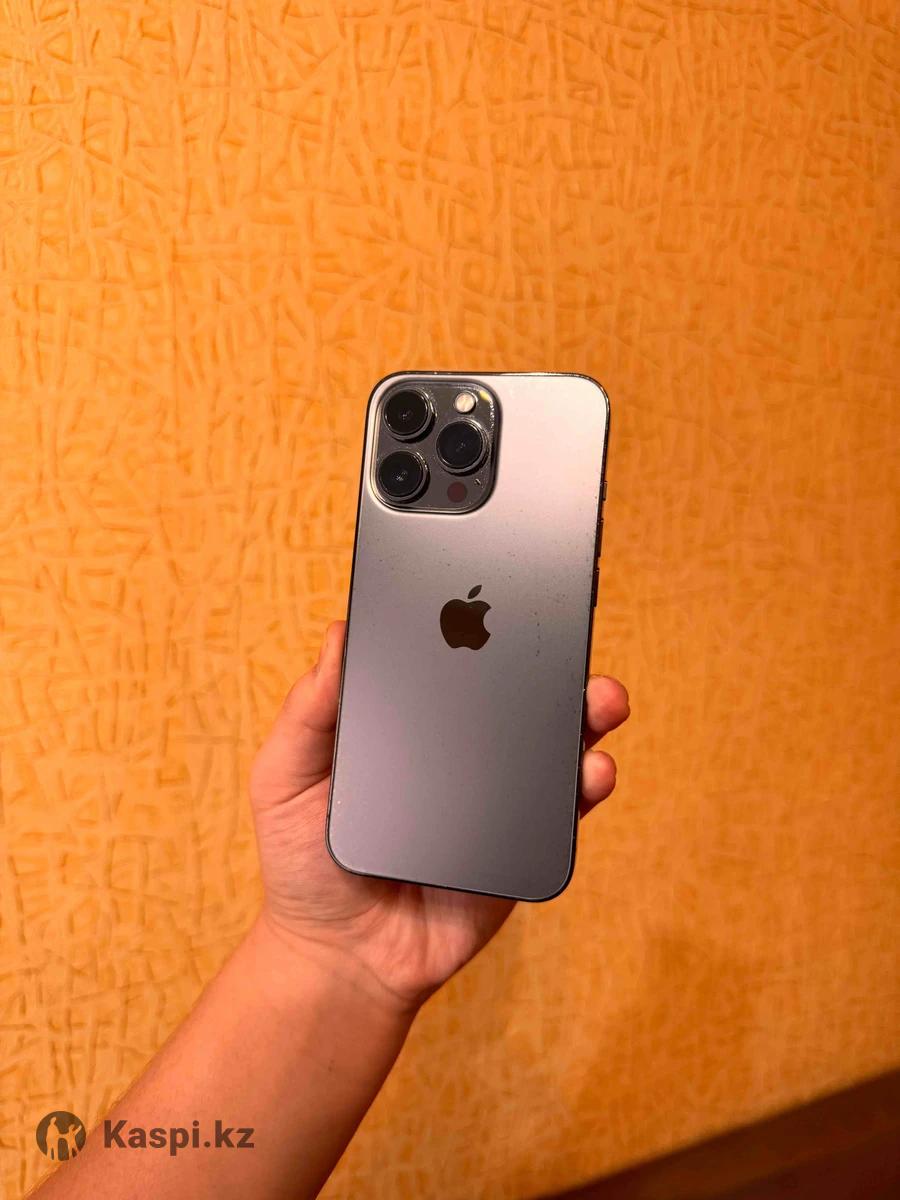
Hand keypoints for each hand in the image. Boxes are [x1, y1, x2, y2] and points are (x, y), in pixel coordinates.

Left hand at [250, 622, 629, 1014]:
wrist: (340, 959)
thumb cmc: (303, 865)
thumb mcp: (285, 778)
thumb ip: (309, 712)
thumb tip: (339, 634)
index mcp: (409, 727)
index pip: (451, 667)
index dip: (479, 630)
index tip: (501, 597)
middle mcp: (460, 753)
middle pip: (514, 697)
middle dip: (550, 664)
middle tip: (566, 641)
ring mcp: (496, 798)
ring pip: (551, 746)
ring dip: (585, 716)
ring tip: (598, 700)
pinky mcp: (519, 845)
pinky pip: (562, 811)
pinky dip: (585, 785)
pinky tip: (592, 769)